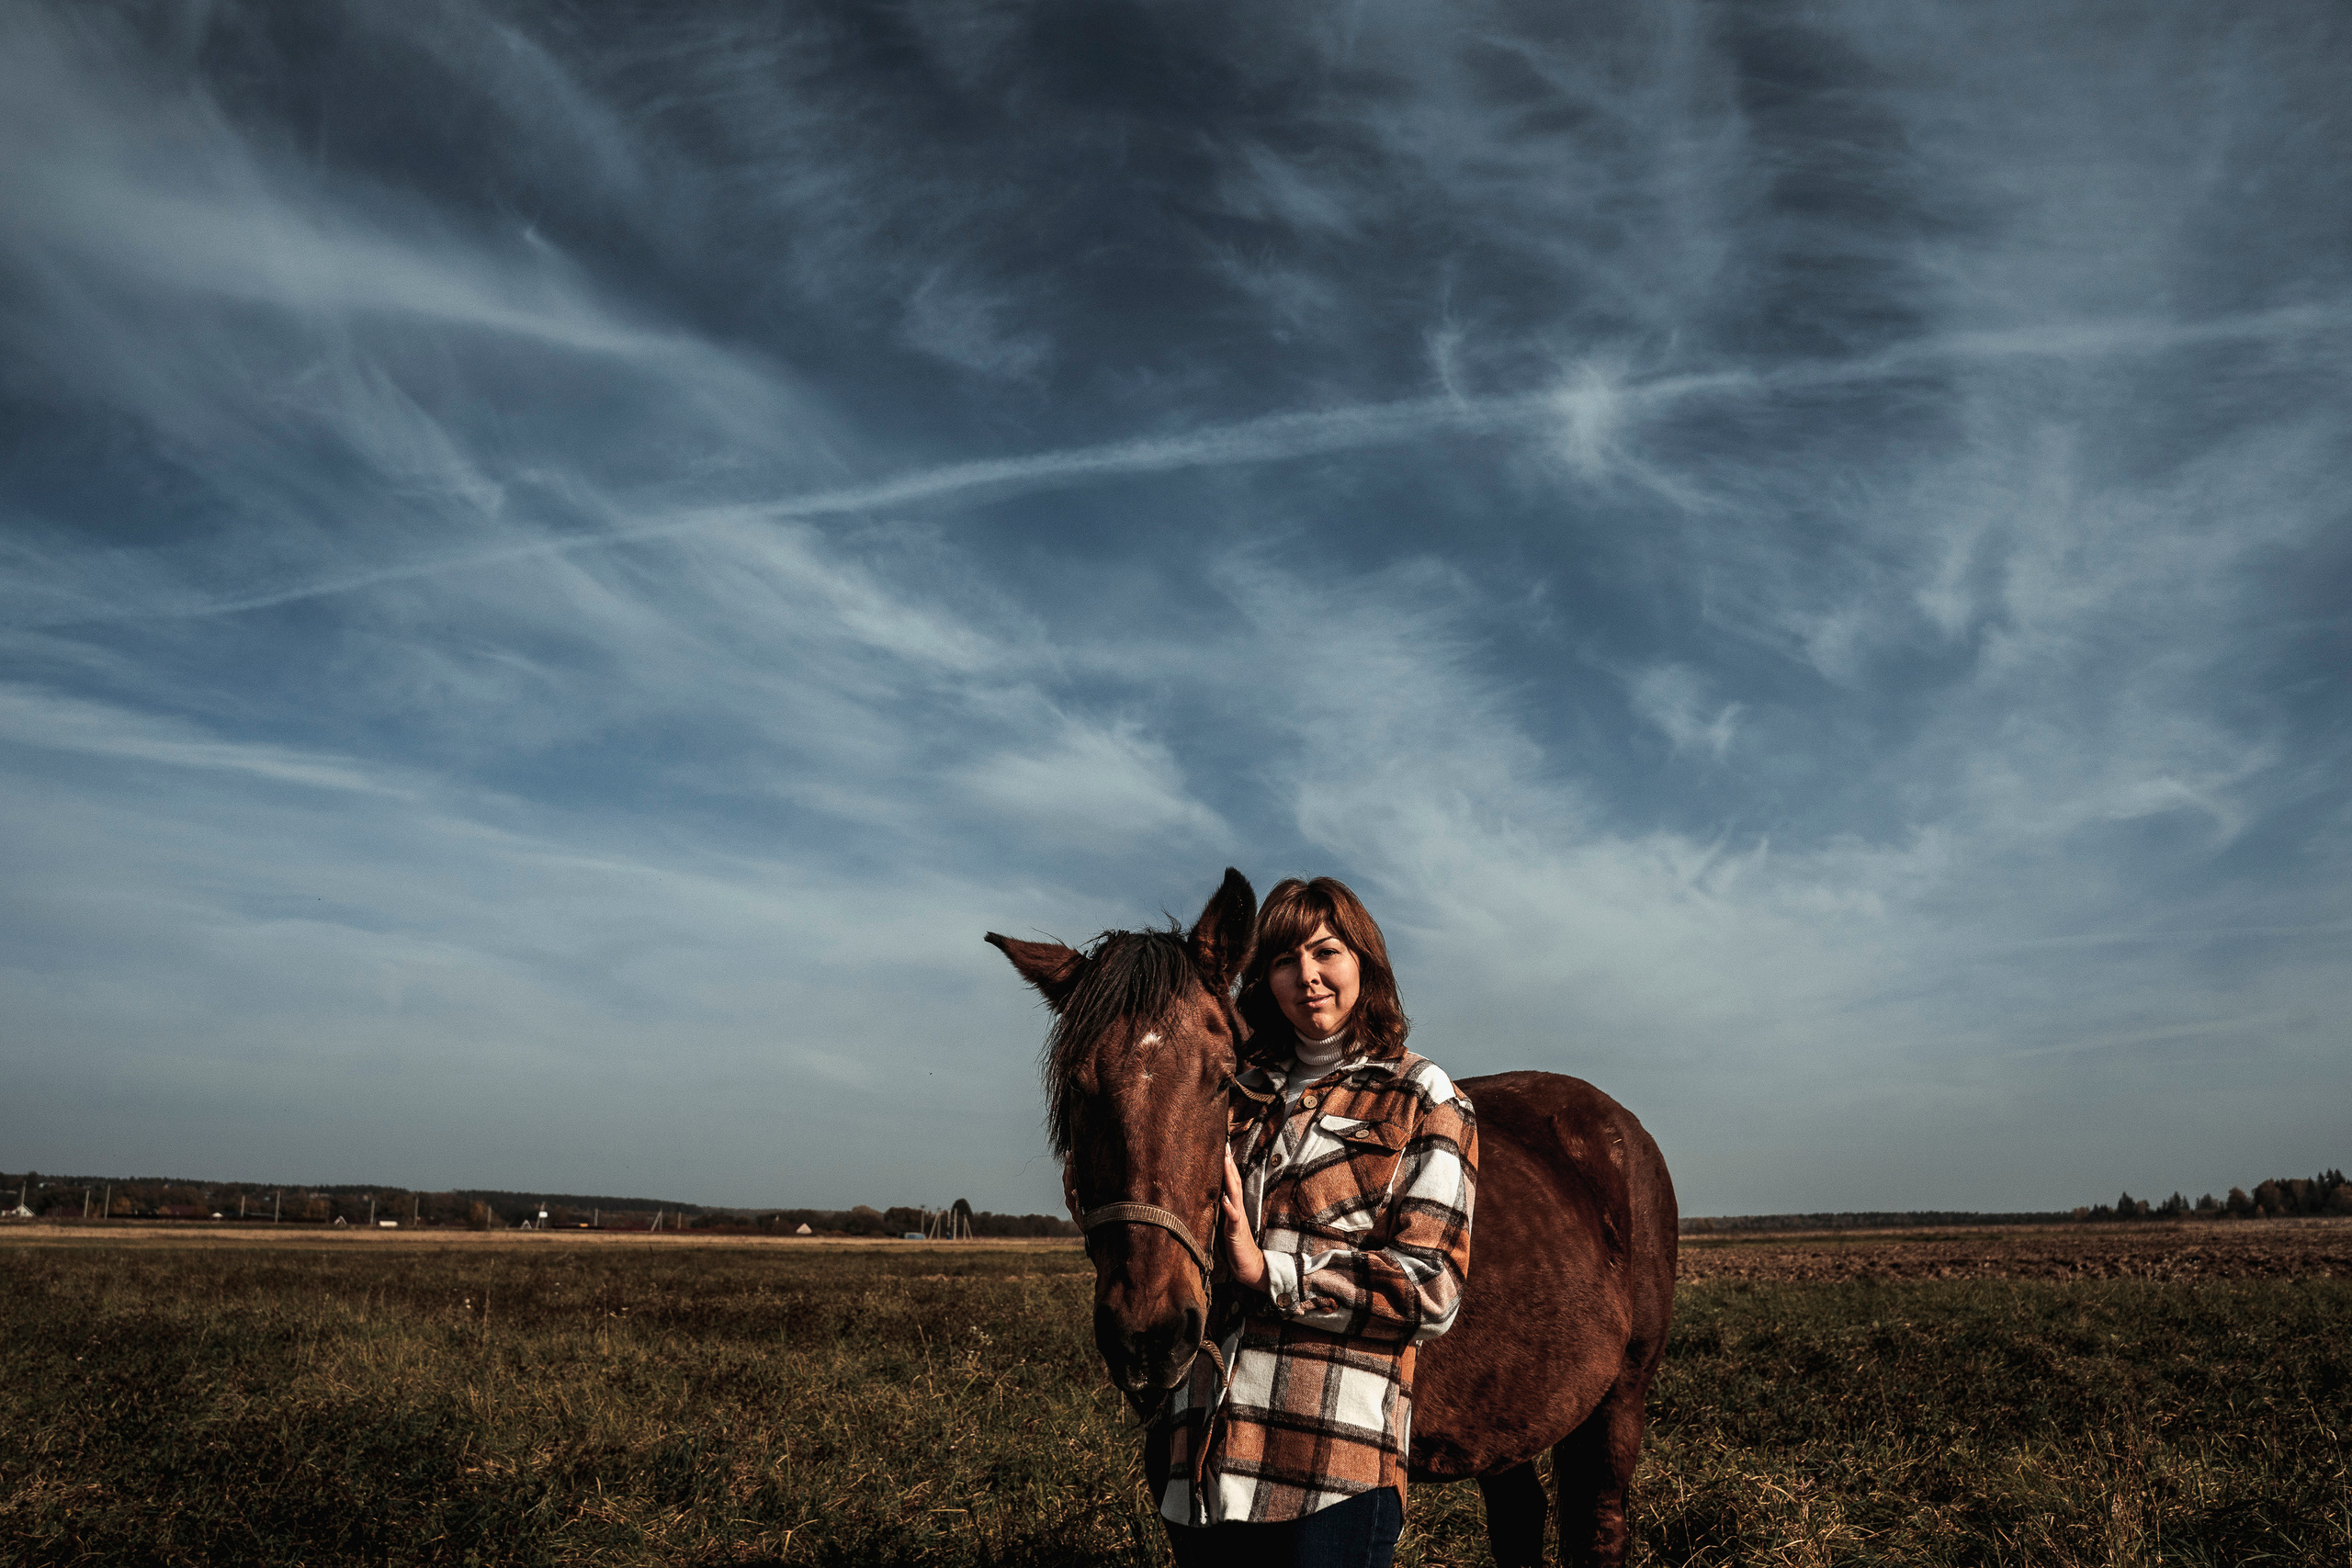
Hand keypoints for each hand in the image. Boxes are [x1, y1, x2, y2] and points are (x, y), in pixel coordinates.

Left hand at [1220, 1149, 1266, 1290]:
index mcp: (1235, 1208)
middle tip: (1225, 1147)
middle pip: (1235, 1184)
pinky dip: (1229, 1208)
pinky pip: (1233, 1218)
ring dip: (1230, 1179)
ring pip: (1235, 1196)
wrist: (1250, 1267)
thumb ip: (1225, 1211)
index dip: (1228, 1167)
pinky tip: (1225, 1198)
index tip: (1223, 1149)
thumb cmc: (1237, 1247)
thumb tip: (1218, 1196)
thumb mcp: (1228, 1226)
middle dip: (1229, 1165)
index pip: (1232, 1184)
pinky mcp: (1236, 1232)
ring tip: (1226, 1163)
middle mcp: (1238, 1210)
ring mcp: (1238, 1220)